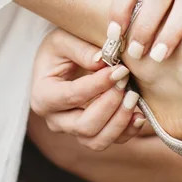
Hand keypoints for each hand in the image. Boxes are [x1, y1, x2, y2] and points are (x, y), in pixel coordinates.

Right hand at [31, 30, 146, 151]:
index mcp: (43, 95)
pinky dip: (127, 131)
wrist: (62, 61)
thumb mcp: (63, 39)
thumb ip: (81, 49)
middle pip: (84, 126)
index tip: (120, 70)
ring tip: (134, 97)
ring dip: (120, 121)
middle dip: (110, 105)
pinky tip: (139, 114)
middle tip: (127, 82)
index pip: (72, 96)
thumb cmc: (61, 49)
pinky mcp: (91, 134)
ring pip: (97, 141)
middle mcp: (55, 119)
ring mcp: (73, 130)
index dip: (99, 85)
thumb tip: (103, 62)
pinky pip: (111, 141)